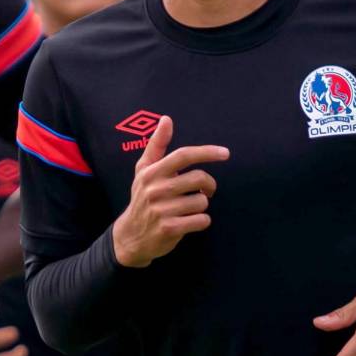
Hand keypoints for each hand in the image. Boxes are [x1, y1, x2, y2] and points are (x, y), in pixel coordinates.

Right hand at [111, 116, 228, 267]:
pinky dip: (202, 221)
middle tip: (207, 190)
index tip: (225, 153)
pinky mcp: (169, 228)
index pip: (183, 156)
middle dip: (209, 185)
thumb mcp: (143, 170)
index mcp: (151, 172)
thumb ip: (156, 144)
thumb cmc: (142, 198)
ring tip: (191, 208)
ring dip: (202, 205)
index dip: (206, 152)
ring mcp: (162, 210)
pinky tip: (191, 221)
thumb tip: (166, 119)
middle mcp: (155, 189)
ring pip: (202, 202)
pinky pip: (201, 220)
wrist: (130, 236)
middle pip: (198, 178)